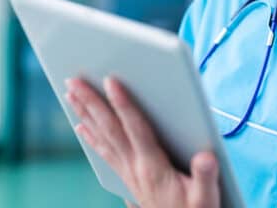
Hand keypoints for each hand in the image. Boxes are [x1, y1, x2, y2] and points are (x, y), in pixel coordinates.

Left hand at [64, 76, 220, 207]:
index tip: (111, 82)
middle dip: (91, 102)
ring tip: (70, 93)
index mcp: (154, 167)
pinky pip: (104, 152)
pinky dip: (91, 136)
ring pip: (102, 137)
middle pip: (110, 129)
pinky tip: (81, 125)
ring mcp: (128, 172)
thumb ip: (205, 176)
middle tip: (73, 80)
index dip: (124, 104)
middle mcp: (135, 167)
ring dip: (86, 113)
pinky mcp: (127, 177)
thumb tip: (206, 157)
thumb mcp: (206, 199)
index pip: (136, 129)